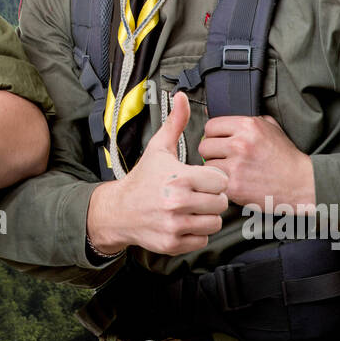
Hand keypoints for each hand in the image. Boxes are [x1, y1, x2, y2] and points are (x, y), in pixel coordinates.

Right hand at [87, 92, 228, 256]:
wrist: (118, 210)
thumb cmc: (143, 179)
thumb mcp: (158, 149)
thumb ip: (175, 123)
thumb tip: (182, 96)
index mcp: (178, 177)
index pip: (221, 182)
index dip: (213, 179)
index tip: (201, 179)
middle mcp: (177, 203)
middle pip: (220, 203)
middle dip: (212, 198)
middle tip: (197, 194)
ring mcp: (175, 225)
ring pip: (215, 223)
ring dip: (207, 217)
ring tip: (192, 208)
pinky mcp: (173, 243)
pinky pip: (202, 240)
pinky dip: (197, 233)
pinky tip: (184, 222)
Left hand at [196, 114, 315, 210]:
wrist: (301, 183)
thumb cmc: (286, 157)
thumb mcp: (270, 128)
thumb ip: (246, 120)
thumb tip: (217, 111)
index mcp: (247, 126)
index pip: (211, 126)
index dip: (214, 135)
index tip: (220, 142)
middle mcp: (240, 144)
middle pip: (204, 146)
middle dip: (213, 153)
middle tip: (224, 158)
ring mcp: (236, 166)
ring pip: (208, 165)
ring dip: (216, 169)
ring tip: (232, 171)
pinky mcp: (235, 186)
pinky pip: (215, 181)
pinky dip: (222, 183)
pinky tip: (235, 182)